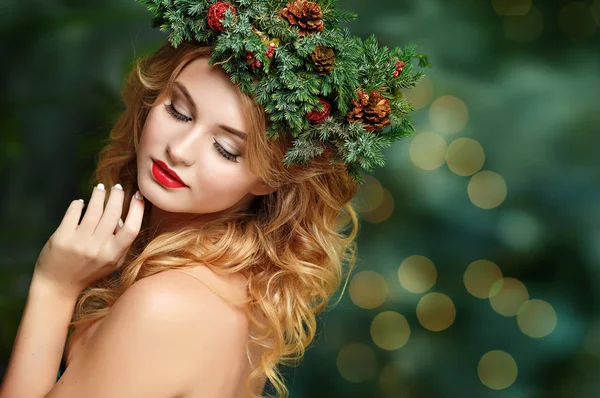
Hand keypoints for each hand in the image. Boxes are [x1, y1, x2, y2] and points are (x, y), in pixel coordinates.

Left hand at [33, 183, 144, 297]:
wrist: (58, 285)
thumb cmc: (89, 271)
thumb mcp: (112, 263)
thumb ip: (122, 244)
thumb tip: (125, 218)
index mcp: (113, 254)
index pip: (132, 228)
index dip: (137, 210)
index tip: (138, 196)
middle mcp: (98, 248)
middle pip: (113, 214)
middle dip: (117, 196)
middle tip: (118, 187)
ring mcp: (79, 242)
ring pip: (94, 210)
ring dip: (99, 195)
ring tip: (100, 188)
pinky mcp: (62, 237)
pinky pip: (73, 212)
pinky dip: (78, 204)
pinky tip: (81, 202)